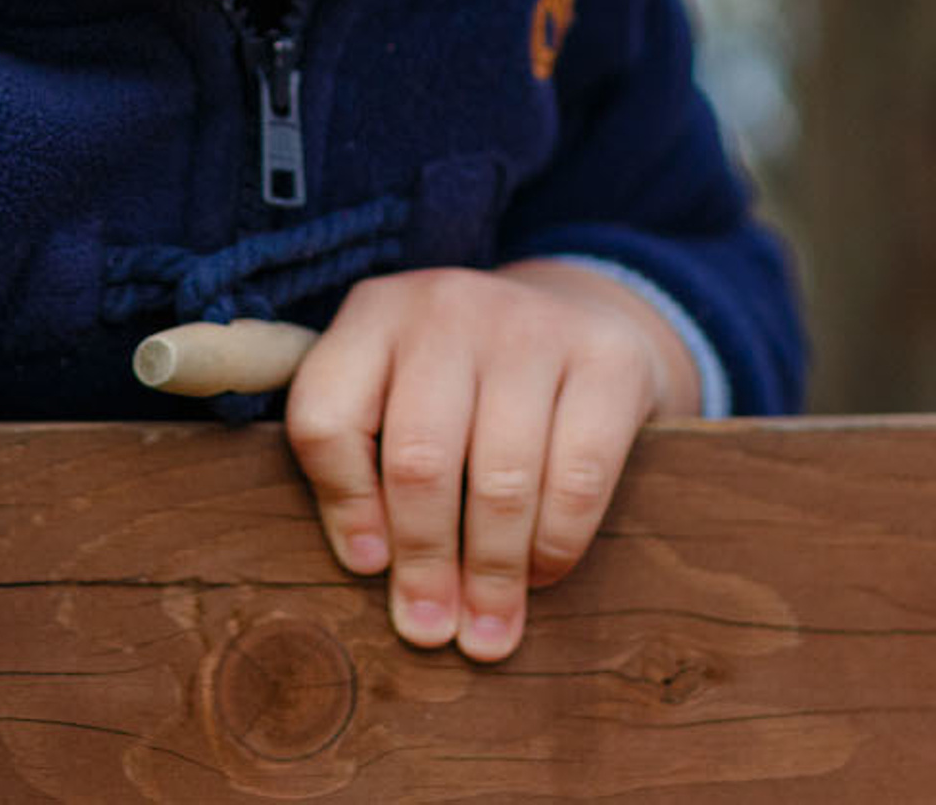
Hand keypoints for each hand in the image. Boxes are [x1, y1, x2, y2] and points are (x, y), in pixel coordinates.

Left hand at [283, 259, 699, 660]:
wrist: (576, 312)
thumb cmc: (466, 381)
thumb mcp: (397, 387)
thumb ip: (365, 460)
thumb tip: (370, 567)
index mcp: (374, 314)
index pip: (326, 416)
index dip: (341, 504)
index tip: (366, 568)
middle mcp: (447, 306)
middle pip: (418, 458)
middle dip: (425, 561)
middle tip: (431, 629)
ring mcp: (532, 325)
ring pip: (499, 478)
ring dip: (491, 572)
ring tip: (488, 628)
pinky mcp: (609, 358)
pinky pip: (577, 477)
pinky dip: (555, 544)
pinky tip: (541, 573)